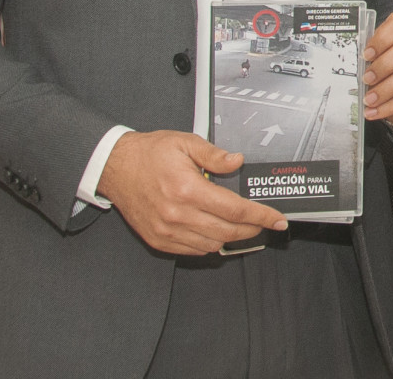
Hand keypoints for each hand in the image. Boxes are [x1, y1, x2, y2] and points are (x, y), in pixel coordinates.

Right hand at [96, 130, 288, 254]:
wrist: (115, 167)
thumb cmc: (150, 153)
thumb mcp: (185, 142)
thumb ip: (214, 155)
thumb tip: (238, 162)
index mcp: (188, 189)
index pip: (235, 210)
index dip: (261, 216)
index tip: (277, 220)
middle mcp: (177, 215)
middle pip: (228, 232)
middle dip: (252, 229)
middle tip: (264, 222)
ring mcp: (167, 231)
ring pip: (212, 245)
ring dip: (232, 238)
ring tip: (243, 226)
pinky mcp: (158, 240)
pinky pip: (193, 250)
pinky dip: (210, 244)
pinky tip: (216, 231)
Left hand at [362, 11, 392, 127]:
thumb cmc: (389, 80)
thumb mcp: (377, 67)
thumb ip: (369, 62)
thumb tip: (353, 67)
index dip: (383, 36)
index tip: (366, 54)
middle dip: (385, 63)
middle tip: (367, 79)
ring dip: (388, 87)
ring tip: (370, 99)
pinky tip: (377, 111)